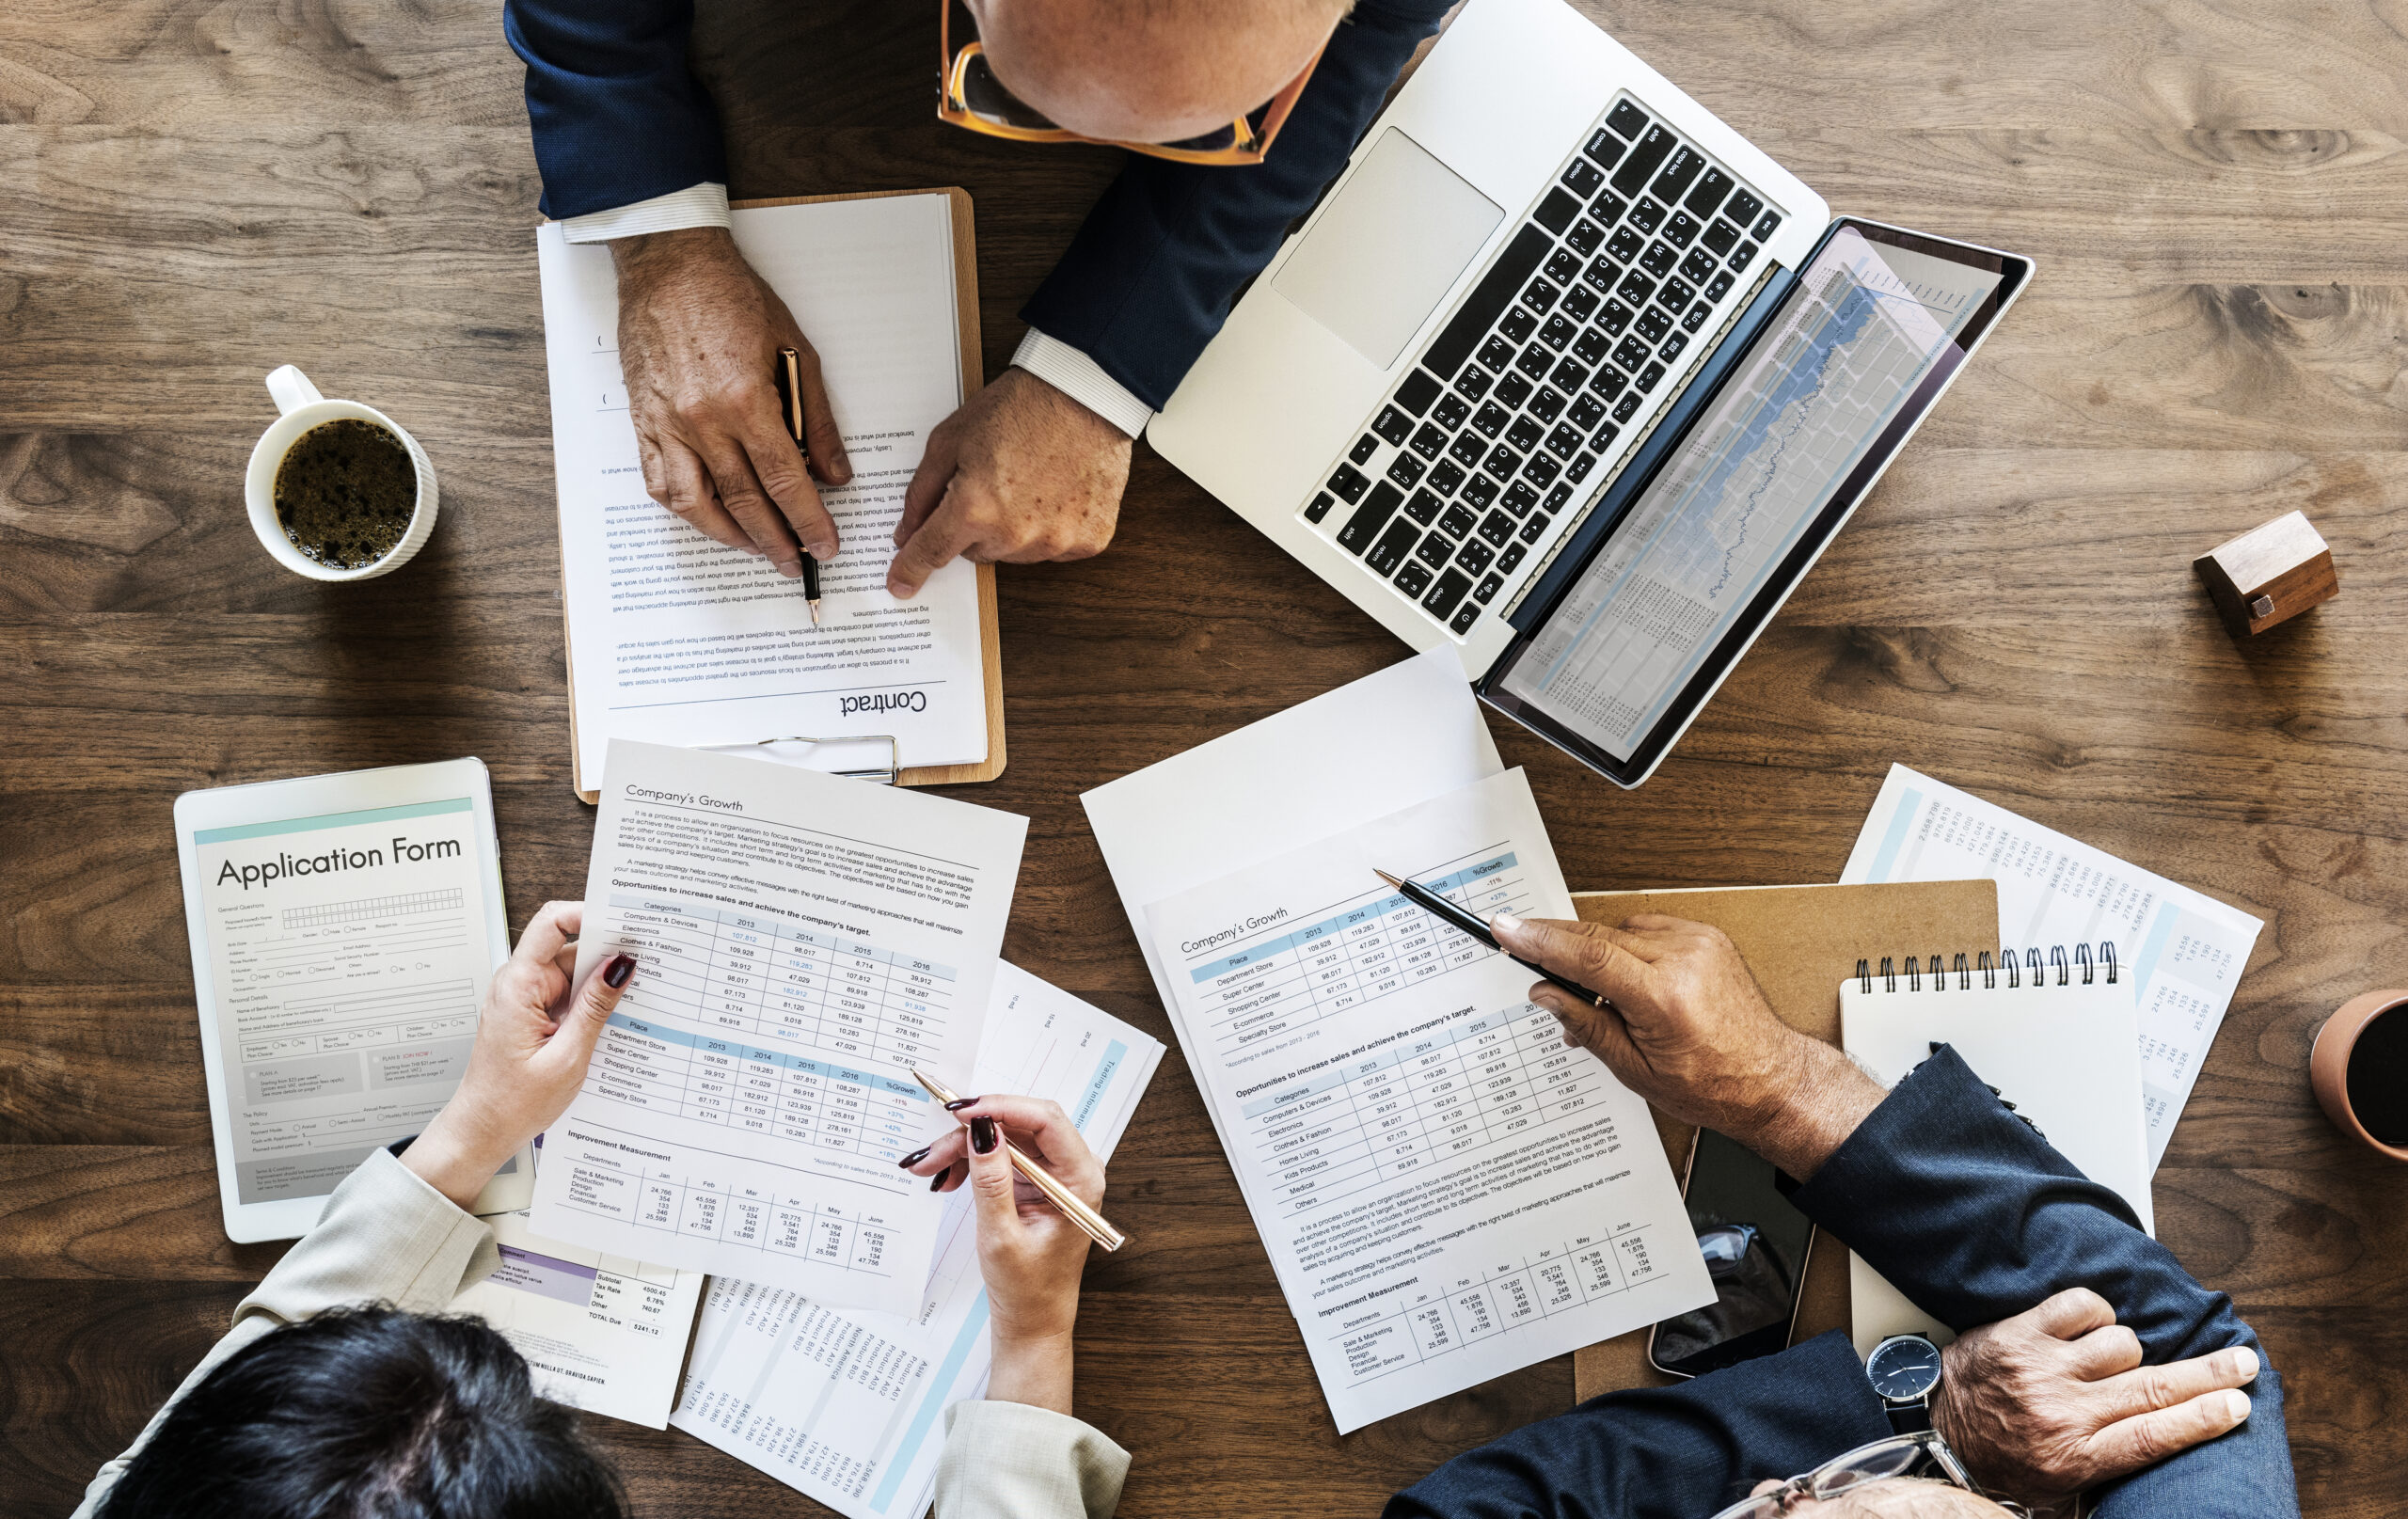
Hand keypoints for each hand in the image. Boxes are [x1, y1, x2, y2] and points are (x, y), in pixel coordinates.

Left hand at [401, 901, 636, 1208]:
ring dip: (601, 985)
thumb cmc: (512, 1104)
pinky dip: (591, 1004)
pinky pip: (568, 996)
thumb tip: (621, 966)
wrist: (481, 1133)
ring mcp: (526, 1000)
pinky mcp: (533, 1016)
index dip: (590, 914)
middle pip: (570, 947)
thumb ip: (595, 1007)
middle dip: (608, 953)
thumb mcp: (567, 1057)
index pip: (553, 923)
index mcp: (519, 986)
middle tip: (646, 966)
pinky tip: (612, 1021)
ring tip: (633, 1003)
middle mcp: (519, 985)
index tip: (626, 922)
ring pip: (573, 973)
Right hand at [611, 226, 852, 574]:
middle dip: (776, 540)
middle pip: (744, 502)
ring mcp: (666, 423)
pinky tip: (709, 519)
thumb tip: (835, 475)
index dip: (809, 520)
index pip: (785, 481)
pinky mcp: (642, 421)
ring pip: (696, 504)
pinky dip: (686, 510)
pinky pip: (658, 482)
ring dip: (730, 536)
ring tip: (757, 549)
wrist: (669, 264)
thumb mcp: (796, 352)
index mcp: (745, 400)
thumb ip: (816, 420)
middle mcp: (701, 420)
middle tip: (797, 562)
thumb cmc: (733, 299)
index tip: (826, 545)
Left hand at [886, 367, 1131, 598]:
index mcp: (975, 508)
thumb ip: (922, 492)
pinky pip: (1055, 549)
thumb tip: (907, 533)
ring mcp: (1057, 542)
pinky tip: (1057, 492)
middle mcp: (1015, 534)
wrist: (1085, 393)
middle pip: (976, 552)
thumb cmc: (1018, 408)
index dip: (911, 570)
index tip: (900, 586)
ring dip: (1014, 529)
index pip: (932, 553)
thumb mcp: (950, 439)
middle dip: (974, 525)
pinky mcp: (1089, 540)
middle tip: (990, 484)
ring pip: (1015, 553)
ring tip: (1028, 483)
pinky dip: (1052, 527)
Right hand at [900, 1094, 1104, 1412]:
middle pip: (1020, 1124)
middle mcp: (1072, 1169)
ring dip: (964, 1149)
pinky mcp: (1034, 1182)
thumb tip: (982, 1130)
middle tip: (931, 1152)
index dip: (1001, 1107)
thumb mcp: (1001, 1236)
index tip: (960, 1112)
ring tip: (930, 1170)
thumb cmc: (1027, 1290)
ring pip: (1004, 1137)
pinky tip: (946, 1179)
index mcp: (1081, 1179)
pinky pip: (999, 1156)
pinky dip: (970, 1162)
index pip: (1046, 1119)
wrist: (1031, 1323)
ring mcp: (1052, 1174)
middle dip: (972, 1133)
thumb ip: (991, 1180)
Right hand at [1492, 912, 1882, 1177]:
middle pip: (1598, 935)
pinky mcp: (1706, 937)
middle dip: (1556, 944)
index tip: (1506, 930)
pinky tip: (1628, 982)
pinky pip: (1647, 930)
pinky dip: (1627, 949)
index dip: (1540, 940)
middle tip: (1521, 949)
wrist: (1770, 1078)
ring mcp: (1698, 943)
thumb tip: (1547, 994)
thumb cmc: (1713, 1084)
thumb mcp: (1635, 1070)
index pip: (1588, 955)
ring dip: (1596, 954)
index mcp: (1664, 998)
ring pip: (1620, 931)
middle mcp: (1684, 960)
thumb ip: (1585, 1024)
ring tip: (1599, 999)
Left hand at [1933, 1288, 2261, 1512]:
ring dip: (2126, 1349)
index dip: (2203, 1419)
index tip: (2240, 1405)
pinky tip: (2087, 1328)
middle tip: (2244, 1361)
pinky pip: (2080, 1305)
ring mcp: (2041, 1368)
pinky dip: (2094, 1312)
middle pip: (2154, 1388)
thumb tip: (2167, 1440)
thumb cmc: (2005, 1461)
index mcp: (2078, 1456)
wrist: (1936, 1435)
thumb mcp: (2061, 1487)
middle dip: (2209, 1375)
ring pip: (2121, 1342)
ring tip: (2105, 1363)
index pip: (2155, 1435)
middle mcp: (2063, 1411)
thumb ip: (2111, 1466)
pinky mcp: (2018, 1333)